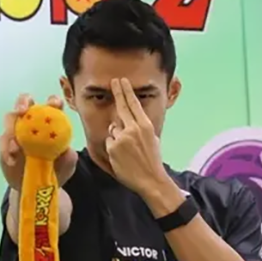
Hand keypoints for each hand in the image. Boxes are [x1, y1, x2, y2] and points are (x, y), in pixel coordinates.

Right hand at [0, 93, 77, 188]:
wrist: (39, 186)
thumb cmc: (56, 169)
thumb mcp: (67, 164)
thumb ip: (68, 156)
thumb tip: (66, 150)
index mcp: (51, 121)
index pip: (52, 105)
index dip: (53, 101)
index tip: (54, 104)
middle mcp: (33, 121)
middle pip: (25, 102)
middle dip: (22, 102)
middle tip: (22, 111)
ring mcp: (18, 130)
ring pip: (10, 119)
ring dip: (11, 129)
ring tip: (15, 147)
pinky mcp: (6, 143)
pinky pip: (3, 141)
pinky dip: (5, 149)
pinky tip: (11, 161)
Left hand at [104, 78, 167, 196]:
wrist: (151, 179)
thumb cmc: (152, 161)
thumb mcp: (152, 139)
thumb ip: (140, 128)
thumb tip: (130, 120)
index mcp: (145, 126)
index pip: (134, 104)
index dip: (127, 91)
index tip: (122, 81)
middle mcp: (133, 129)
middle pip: (122, 107)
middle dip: (117, 92)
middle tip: (113, 81)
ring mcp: (122, 138)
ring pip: (113, 130)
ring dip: (117, 137)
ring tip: (128, 152)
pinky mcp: (113, 148)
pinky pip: (109, 142)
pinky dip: (112, 149)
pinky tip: (122, 157)